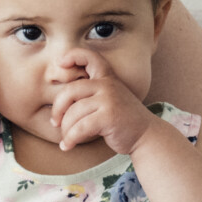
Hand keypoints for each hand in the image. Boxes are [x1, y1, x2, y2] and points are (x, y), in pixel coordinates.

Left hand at [48, 50, 162, 153]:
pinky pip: (79, 128)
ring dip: (66, 130)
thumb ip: (89, 94)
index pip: (90, 57)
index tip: (59, 63)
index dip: (73, 55)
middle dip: (57, 109)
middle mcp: (108, 85)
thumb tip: (57, 103)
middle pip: (69, 91)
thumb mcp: (108, 99)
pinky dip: (70, 139)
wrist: (146, 136)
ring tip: (67, 139)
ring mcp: (109, 100)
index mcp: (107, 78)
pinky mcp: (109, 117)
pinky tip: (68, 146)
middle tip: (55, 122)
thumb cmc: (121, 120)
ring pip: (73, 113)